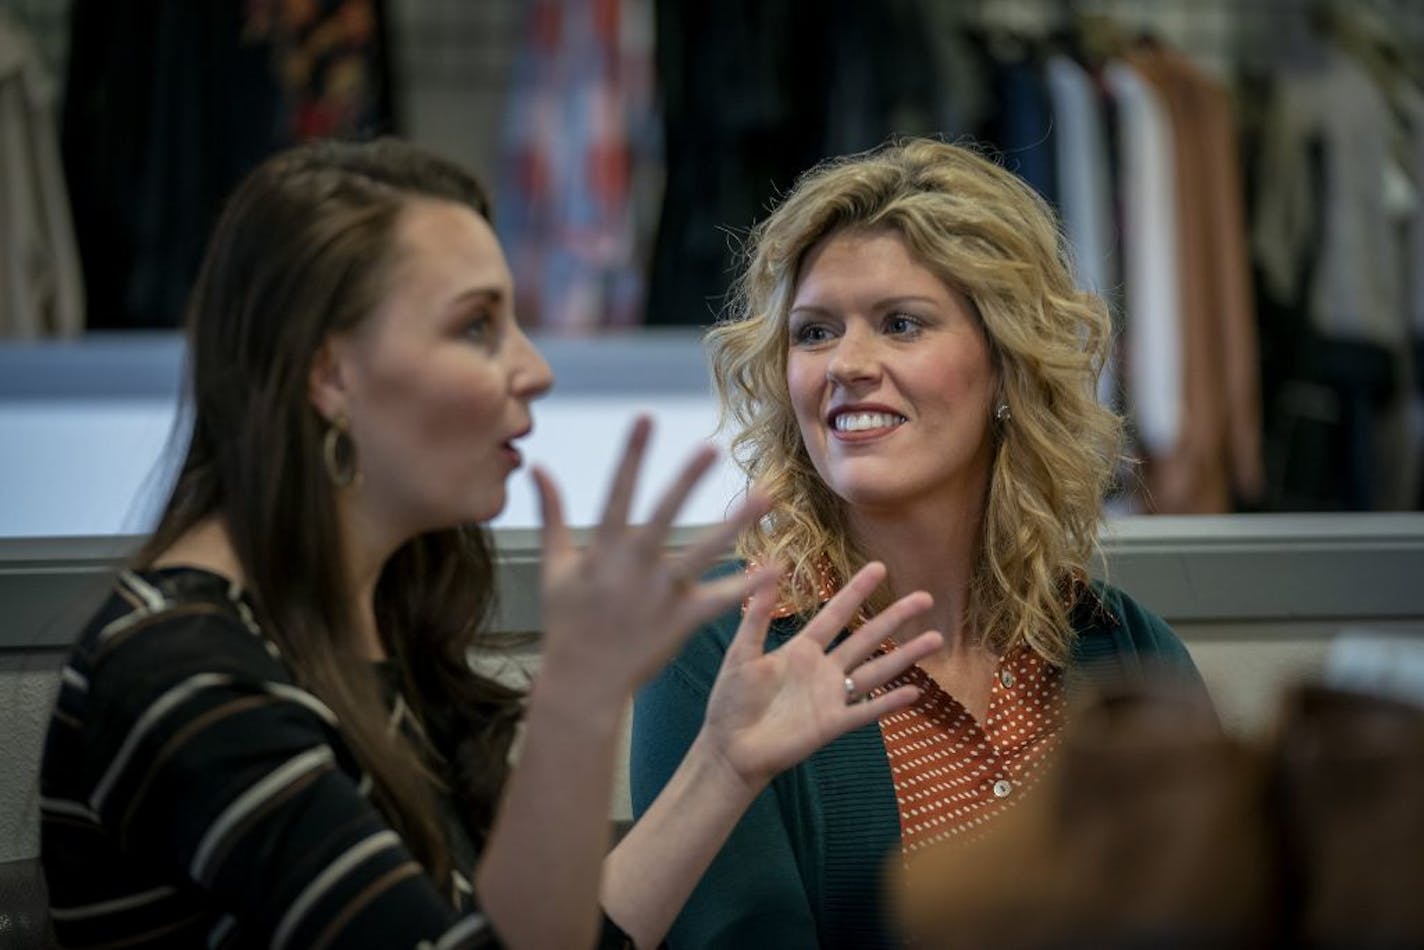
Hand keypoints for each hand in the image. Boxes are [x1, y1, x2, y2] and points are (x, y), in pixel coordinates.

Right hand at [531, 416, 771, 698]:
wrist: (582, 681)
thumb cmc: (566, 620)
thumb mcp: (555, 565)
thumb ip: (553, 514)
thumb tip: (538, 468)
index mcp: (604, 548)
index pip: (619, 489)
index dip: (633, 453)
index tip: (646, 416)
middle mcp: (635, 565)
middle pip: (666, 513)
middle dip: (688, 479)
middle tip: (713, 446)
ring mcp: (662, 593)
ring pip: (705, 550)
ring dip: (737, 522)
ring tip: (767, 496)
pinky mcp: (684, 619)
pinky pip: (723, 598)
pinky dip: (749, 584)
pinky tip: (777, 564)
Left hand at [696, 562, 942, 790]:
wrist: (729, 749)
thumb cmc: (731, 702)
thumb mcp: (741, 653)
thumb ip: (755, 616)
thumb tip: (762, 573)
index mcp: (801, 650)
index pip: (836, 613)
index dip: (857, 590)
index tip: (879, 567)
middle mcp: (823, 670)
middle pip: (867, 637)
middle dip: (896, 617)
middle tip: (925, 597)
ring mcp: (831, 697)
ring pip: (877, 671)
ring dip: (906, 656)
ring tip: (936, 639)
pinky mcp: (832, 725)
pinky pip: (866, 711)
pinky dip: (889, 702)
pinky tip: (914, 692)